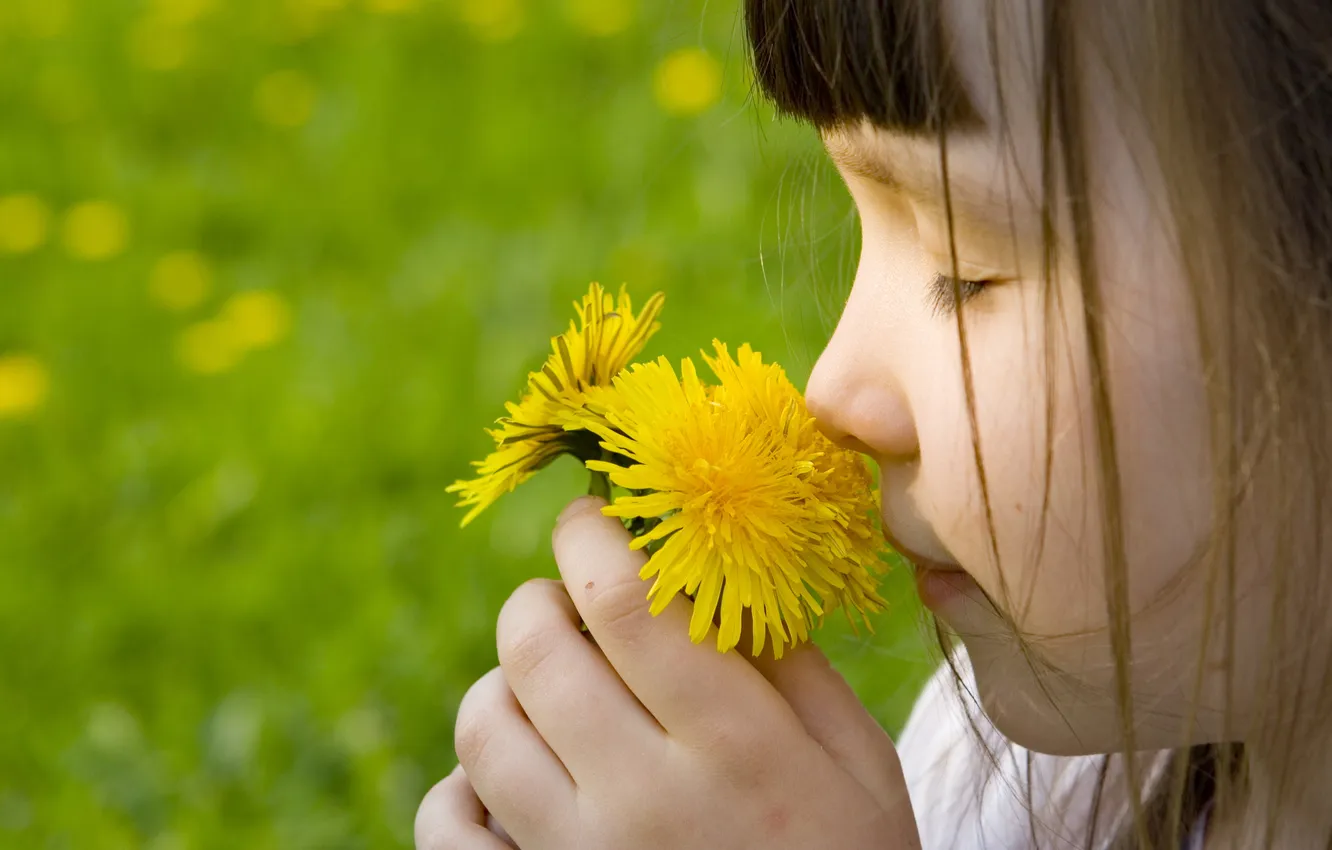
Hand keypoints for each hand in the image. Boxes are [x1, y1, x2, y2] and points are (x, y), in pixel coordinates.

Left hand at [416, 496, 920, 848]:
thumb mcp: (857, 759)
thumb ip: (789, 661)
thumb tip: (708, 570)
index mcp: (735, 746)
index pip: (626, 602)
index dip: (592, 535)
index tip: (590, 515)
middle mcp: (642, 798)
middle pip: (534, 648)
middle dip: (541, 598)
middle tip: (573, 601)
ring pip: (481, 723)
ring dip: (505, 681)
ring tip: (552, 690)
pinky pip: (446, 822)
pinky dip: (462, 782)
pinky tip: (512, 777)